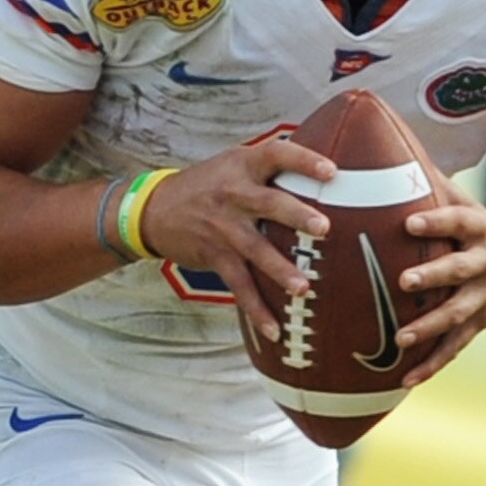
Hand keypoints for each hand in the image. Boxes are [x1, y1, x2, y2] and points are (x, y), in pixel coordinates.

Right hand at [132, 138, 337, 347]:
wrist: (154, 209)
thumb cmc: (207, 185)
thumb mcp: (233, 163)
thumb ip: (269, 167)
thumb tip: (324, 168)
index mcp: (243, 166)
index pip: (277, 155)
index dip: (304, 160)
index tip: (331, 170)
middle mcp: (234, 194)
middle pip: (269, 203)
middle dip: (297, 216)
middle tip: (324, 228)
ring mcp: (223, 226)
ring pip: (255, 249)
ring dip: (280, 269)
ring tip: (304, 288)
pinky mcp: (215, 255)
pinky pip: (239, 285)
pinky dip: (256, 309)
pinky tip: (274, 330)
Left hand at [390, 187, 485, 387]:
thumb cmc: (473, 232)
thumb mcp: (465, 205)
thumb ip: (433, 183)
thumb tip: (391, 145)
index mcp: (480, 229)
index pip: (459, 221)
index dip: (437, 220)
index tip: (409, 222)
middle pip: (461, 270)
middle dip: (434, 276)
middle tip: (403, 280)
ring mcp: (485, 299)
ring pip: (458, 315)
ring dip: (430, 327)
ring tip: (401, 338)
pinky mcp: (479, 326)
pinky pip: (455, 348)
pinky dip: (431, 365)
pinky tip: (406, 379)